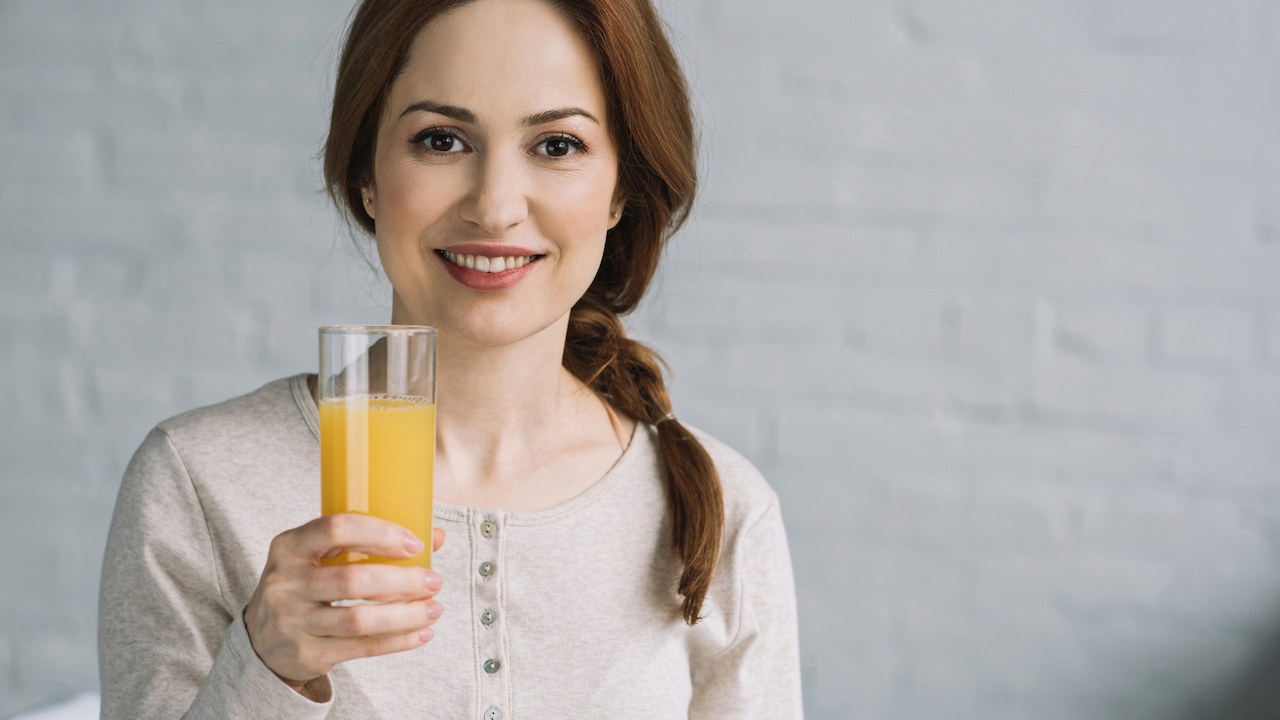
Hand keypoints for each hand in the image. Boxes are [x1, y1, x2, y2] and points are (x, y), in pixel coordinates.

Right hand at [243, 514, 445, 690]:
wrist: (262, 641)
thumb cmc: (304, 586)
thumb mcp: (320, 557)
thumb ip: (370, 542)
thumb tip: (435, 534)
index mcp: (290, 546)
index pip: (336, 528)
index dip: (380, 533)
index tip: (415, 544)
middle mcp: (286, 583)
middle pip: (353, 580)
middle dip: (402, 581)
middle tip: (434, 581)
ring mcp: (293, 622)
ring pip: (358, 620)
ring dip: (406, 615)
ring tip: (435, 609)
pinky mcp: (307, 654)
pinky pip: (360, 649)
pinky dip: (397, 641)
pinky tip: (421, 633)